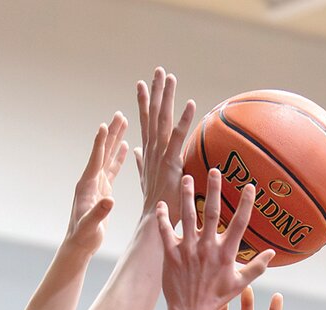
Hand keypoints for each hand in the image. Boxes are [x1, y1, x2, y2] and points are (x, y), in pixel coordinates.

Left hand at [63, 113, 128, 257]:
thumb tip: (110, 201)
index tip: (105, 125)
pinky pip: (112, 168)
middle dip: (111, 133)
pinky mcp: (103, 189)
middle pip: (103, 152)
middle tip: (120, 115)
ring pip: (108, 157)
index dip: (100, 143)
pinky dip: (118, 156)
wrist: (80, 244)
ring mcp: (97, 184)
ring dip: (115, 140)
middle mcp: (91, 180)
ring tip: (123, 122)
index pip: (95, 160)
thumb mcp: (91, 226)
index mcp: (87, 186)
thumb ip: (99, 213)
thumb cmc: (84, 236)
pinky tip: (124, 145)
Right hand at [135, 68, 195, 220]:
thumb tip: (135, 150)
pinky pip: (179, 137)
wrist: (154, 222)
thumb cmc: (155, 205)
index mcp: (148, 153)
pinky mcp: (171, 162)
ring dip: (166, 97)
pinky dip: (184, 120)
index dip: (143, 102)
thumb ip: (141, 162)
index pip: (145, 122)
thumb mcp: (146, 179)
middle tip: (158, 70)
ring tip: (170, 77)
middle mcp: (152, 150)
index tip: (141, 83)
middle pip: (153, 114)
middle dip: (155, 91)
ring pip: (162, 120)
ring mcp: (160, 155)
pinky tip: (190, 104)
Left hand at [158, 170, 274, 309]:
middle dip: (213, 189)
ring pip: (186, 216)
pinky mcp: (171, 254)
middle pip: (211, 212)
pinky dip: (163, 217)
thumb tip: (272, 254)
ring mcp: (187, 250)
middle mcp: (207, 247)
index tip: (250, 186)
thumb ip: (256, 267)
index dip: (246, 204)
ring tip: (186, 177)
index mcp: (225, 253)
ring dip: (186, 195)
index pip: (239, 224)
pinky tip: (162, 204)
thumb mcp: (239, 284)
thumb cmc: (216, 299)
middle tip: (215, 170)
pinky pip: (165, 231)